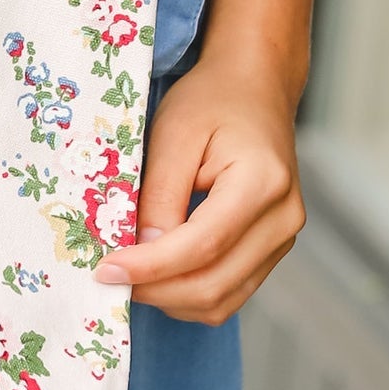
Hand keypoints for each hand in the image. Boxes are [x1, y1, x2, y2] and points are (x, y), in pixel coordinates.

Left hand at [94, 53, 305, 322]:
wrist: (255, 89)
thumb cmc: (212, 102)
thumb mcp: (174, 134)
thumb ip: (159, 195)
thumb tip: (141, 253)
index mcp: (262, 182)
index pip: (203, 244)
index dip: (151, 266)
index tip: (106, 270)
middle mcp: (282, 219)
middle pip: (214, 284)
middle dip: (156, 290)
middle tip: (108, 278)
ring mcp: (282, 239)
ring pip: (222, 300)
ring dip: (170, 299)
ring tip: (131, 275)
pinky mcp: (271, 250)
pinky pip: (229, 292)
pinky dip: (188, 294)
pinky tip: (159, 273)